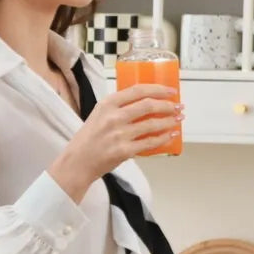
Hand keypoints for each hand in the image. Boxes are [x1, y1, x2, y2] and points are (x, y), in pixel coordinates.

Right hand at [48, 84, 181, 201]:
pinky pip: (150, 142)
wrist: (76, 163)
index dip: (158, 89)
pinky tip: (170, 135)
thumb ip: (118, 108)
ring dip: (169, 121)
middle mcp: (113, 117)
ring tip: (178, 120)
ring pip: (153, 124)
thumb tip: (146, 103)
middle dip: (168, 105)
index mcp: (106, 105)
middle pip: (148, 105)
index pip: (138, 90)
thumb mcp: (98, 116)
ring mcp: (119, 134)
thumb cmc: (86, 140)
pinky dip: (163, 138)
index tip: (171, 91)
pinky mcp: (124, 150)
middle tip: (178, 106)